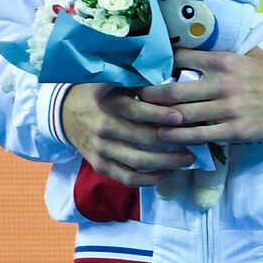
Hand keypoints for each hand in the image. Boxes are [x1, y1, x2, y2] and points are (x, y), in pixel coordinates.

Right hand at [60, 83, 195, 186]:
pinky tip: (167, 174)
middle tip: (195, 140)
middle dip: (172, 141)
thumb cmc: (100, 94)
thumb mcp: (115, 82)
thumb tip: (173, 82)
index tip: (181, 117)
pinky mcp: (100, 165)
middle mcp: (103, 127)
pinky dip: (149, 180)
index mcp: (108, 103)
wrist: (66, 113)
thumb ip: (140, 84)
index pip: (137, 110)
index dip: (160, 114)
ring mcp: (101, 149)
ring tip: (187, 159)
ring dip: (166, 163)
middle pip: (142, 138)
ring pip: (138, 161)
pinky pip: (127, 178)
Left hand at [141, 47, 262, 144]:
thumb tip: (190, 46)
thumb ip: (221, 52)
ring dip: (159, 120)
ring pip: (184, 116)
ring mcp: (229, 108)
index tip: (144, 70)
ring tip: (143, 120)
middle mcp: (223, 83)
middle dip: (150, 96)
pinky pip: (200, 135)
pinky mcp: (235, 130)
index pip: (182, 58)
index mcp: (224, 60)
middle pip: (175, 90)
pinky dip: (180, 137)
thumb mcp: (248, 54)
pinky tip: (166, 137)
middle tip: (133, 97)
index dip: (160, 64)